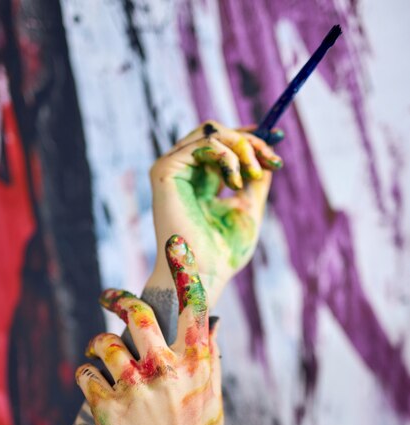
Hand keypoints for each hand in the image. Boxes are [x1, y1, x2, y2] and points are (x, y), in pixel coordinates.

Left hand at [76, 235, 224, 424]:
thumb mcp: (214, 398)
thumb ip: (210, 358)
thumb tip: (214, 323)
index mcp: (197, 363)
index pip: (193, 304)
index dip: (184, 268)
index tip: (174, 242)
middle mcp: (167, 369)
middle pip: (135, 313)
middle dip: (116, 298)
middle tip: (106, 296)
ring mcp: (136, 389)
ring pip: (102, 342)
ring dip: (97, 344)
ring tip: (99, 354)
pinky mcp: (107, 411)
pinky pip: (85, 374)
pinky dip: (86, 375)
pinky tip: (93, 385)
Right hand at [147, 121, 282, 304]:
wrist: (205, 273)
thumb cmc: (223, 251)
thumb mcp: (248, 208)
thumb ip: (255, 180)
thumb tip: (267, 154)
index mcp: (200, 182)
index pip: (222, 145)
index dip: (249, 137)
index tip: (278, 138)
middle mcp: (184, 173)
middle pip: (218, 132)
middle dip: (250, 142)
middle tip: (272, 161)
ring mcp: (172, 170)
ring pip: (211, 132)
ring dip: (242, 148)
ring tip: (252, 176)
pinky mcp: (166, 171)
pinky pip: (203, 143)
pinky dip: (227, 156)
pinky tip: (236, 181)